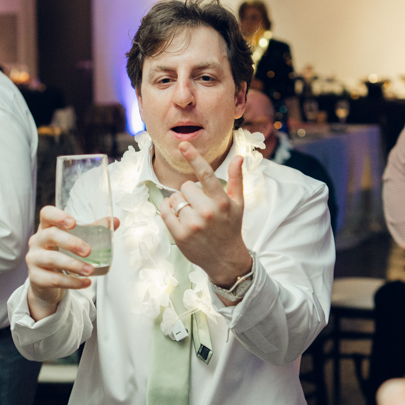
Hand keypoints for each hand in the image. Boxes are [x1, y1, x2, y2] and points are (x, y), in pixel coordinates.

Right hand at [25, 207, 119, 321]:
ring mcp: (34, 259)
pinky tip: (86, 282)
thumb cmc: (61, 253)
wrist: (47, 282)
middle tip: (88, 251)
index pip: (46, 214)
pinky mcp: (35, 277)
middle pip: (50, 235)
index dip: (58, 216)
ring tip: (90, 270)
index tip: (73, 223)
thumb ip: (94, 230)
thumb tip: (114, 221)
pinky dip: (72, 282)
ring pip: (52, 259)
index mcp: (47, 227)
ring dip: (74, 265)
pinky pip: (54, 279)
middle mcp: (37, 240)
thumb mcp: (76, 239)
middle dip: (71, 242)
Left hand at [159, 142, 250, 303]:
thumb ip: (236, 179)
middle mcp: (207, 213)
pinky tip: (177, 216)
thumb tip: (238, 157)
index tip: (183, 145)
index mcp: (222, 202)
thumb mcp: (238, 204)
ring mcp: (192, 225)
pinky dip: (167, 209)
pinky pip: (165, 211)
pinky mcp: (180, 235)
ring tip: (192, 215)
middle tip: (199, 206)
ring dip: (180, 203)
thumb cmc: (231, 228)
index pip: (206, 175)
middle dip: (190, 193)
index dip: (194, 158)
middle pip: (186, 187)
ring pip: (175, 199)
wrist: (225, 260)